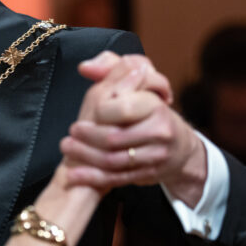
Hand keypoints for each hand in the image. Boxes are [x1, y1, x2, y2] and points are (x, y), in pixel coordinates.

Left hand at [61, 51, 207, 205]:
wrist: (178, 147)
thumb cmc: (149, 111)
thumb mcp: (136, 83)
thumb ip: (111, 68)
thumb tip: (86, 66)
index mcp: (155, 105)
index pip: (121, 108)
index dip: (100, 110)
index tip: (90, 109)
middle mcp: (160, 131)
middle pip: (113, 137)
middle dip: (86, 136)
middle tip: (71, 131)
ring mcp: (155, 155)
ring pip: (113, 160)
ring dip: (84, 156)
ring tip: (67, 147)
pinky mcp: (147, 174)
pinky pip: (116, 178)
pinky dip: (91, 177)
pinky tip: (73, 174)